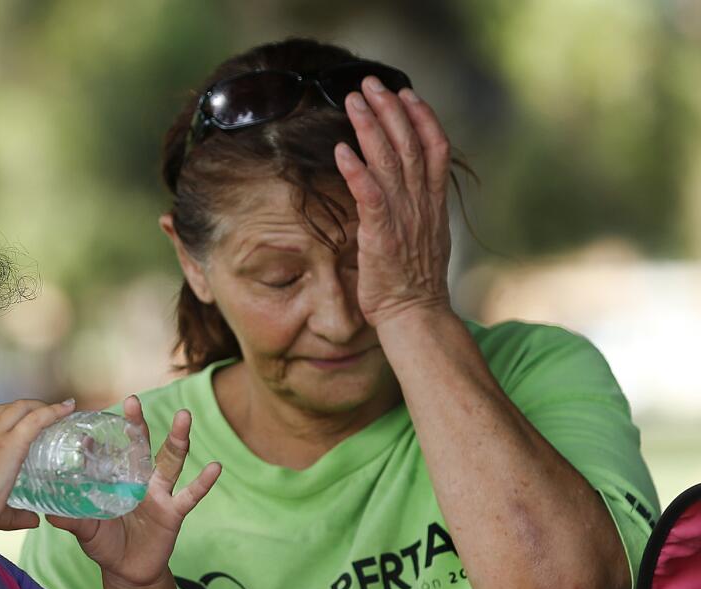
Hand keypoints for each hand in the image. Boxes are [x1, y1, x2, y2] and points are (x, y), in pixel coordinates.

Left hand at [0, 398, 76, 531]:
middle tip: (50, 409)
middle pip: (20, 407)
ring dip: (17, 406)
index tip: (68, 406)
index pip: (36, 419)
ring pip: (0, 407)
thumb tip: (35, 520)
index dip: (55, 410)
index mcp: (10, 447)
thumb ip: (23, 516)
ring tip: (26, 412)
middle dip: (39, 404)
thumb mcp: (6, 514)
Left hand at [46, 396, 220, 588]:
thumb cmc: (105, 545)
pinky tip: (215, 466)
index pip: (110, 452)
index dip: (100, 437)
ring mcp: (159, 494)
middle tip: (132, 400)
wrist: (127, 573)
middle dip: (138, 424)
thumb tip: (47, 514)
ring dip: (178, 439)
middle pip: (141, 446)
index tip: (88, 420)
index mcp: (117, 480)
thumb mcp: (86, 531)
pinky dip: (203, 482)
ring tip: (184, 416)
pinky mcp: (173, 512)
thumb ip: (72, 520)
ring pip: (170, 461)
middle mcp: (139, 480)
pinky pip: (190, 495)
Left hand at [334, 77, 453, 327]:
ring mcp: (403, 219)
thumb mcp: (422, 236)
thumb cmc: (412, 282)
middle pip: (409, 144)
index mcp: (433, 202)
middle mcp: (421, 204)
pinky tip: (342, 150)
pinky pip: (369, 197)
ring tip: (354, 101)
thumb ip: (414, 209)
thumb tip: (402, 189)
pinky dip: (356, 171)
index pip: (434, 147)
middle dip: (390, 110)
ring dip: (370, 128)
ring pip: (389, 162)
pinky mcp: (381, 236)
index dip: (421, 117)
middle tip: (371, 83)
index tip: (406, 93)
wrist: (415, 316)